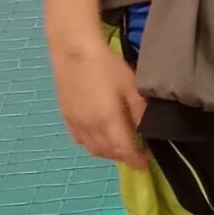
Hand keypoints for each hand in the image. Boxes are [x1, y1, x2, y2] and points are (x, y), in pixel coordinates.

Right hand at [52, 38, 148, 169]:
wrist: (73, 50)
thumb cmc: (106, 65)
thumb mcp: (131, 86)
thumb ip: (140, 111)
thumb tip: (147, 128)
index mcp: (108, 122)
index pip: (124, 151)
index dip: (136, 161)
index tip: (146, 164)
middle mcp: (90, 128)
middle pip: (108, 153)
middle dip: (123, 157)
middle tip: (135, 153)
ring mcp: (76, 123)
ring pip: (92, 149)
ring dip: (107, 153)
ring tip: (118, 147)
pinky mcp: (66, 116)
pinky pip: (79, 140)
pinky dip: (91, 145)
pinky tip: (97, 136)